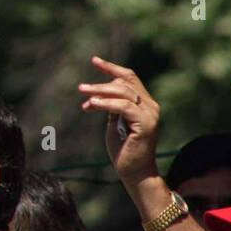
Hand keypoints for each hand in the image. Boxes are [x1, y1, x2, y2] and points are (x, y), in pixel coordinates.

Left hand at [79, 56, 160, 187]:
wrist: (133, 171)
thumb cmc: (123, 148)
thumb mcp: (114, 122)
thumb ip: (111, 107)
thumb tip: (97, 94)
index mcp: (144, 103)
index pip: (129, 78)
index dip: (112, 68)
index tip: (94, 60)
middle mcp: (150, 105)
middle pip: (124, 84)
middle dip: (100, 83)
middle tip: (80, 88)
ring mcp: (150, 114)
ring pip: (123, 92)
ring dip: (100, 91)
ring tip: (82, 93)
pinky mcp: (146, 124)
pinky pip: (124, 107)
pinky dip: (107, 103)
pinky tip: (92, 104)